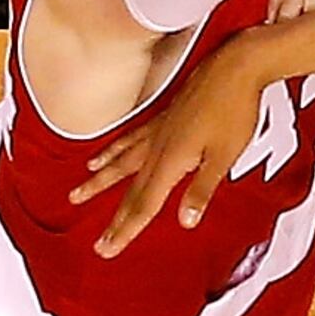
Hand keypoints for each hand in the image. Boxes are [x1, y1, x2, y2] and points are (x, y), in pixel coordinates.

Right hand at [70, 44, 269, 253]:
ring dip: (99, 184)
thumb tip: (186, 220)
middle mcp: (158, 148)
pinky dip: (112, 152)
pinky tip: (101, 157)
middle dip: (114, 220)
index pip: (145, 205)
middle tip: (99, 243)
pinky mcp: (161, 119)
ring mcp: (157, 132)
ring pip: (121, 165)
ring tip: (78, 194)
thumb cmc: (235, 109)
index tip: (108, 249)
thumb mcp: (224, 156)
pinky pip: (128, 141)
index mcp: (172, 160)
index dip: (126, 230)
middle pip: (131, 191)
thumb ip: (202, 189)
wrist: (236, 67)